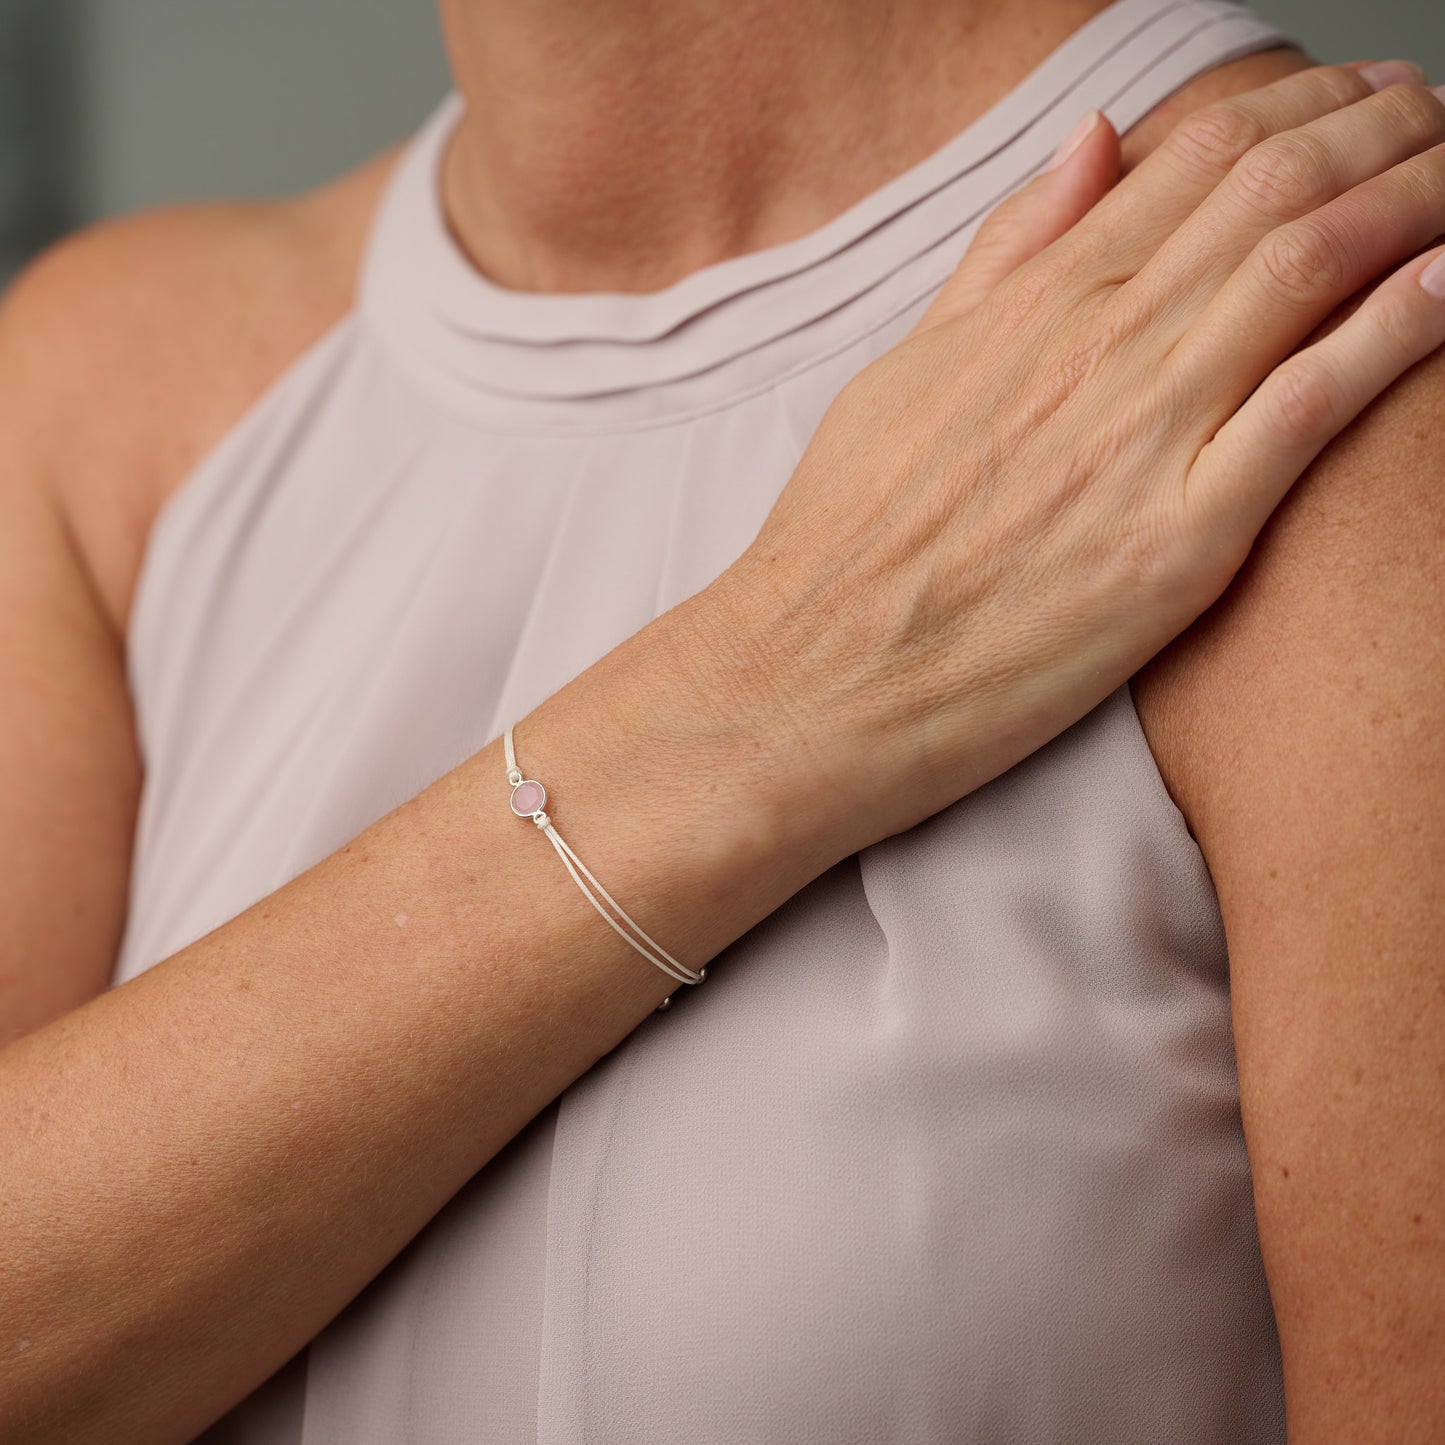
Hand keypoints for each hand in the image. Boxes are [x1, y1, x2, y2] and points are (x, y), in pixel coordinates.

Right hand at [704, 60, 1444, 860]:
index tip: (1360, 101)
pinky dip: (1394, 336)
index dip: (1302, 108)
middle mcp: (1092, 349)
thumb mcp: (905, 369)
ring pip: (1309, 273)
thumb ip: (1004, 257)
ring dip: (1414, 201)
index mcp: (1030, 304)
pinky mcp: (1173, 546)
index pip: (1196, 159)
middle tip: (1441, 118)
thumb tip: (1093, 145)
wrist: (808, 680)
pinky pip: (1306, 412)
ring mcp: (1137, 442)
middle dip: (1380, 132)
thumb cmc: (843, 541)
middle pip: (1272, 194)